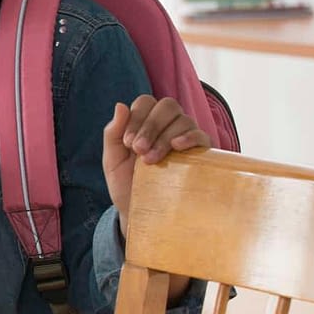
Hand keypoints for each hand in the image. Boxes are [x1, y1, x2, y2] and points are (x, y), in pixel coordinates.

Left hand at [103, 95, 210, 234]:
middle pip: (167, 106)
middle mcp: (168, 125)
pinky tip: (177, 146)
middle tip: (138, 150)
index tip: (128, 144)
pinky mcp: (200, 152)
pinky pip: (201, 135)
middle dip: (150, 126)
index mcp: (146, 123)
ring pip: (182, 120)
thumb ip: (113, 133)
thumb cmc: (126, 183)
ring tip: (150, 160)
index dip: (136, 118)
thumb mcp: (113, 160)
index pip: (146, 103)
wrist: (139, 210)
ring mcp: (186, 137)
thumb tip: (120, 105)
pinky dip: (189, 137)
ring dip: (163, 138)